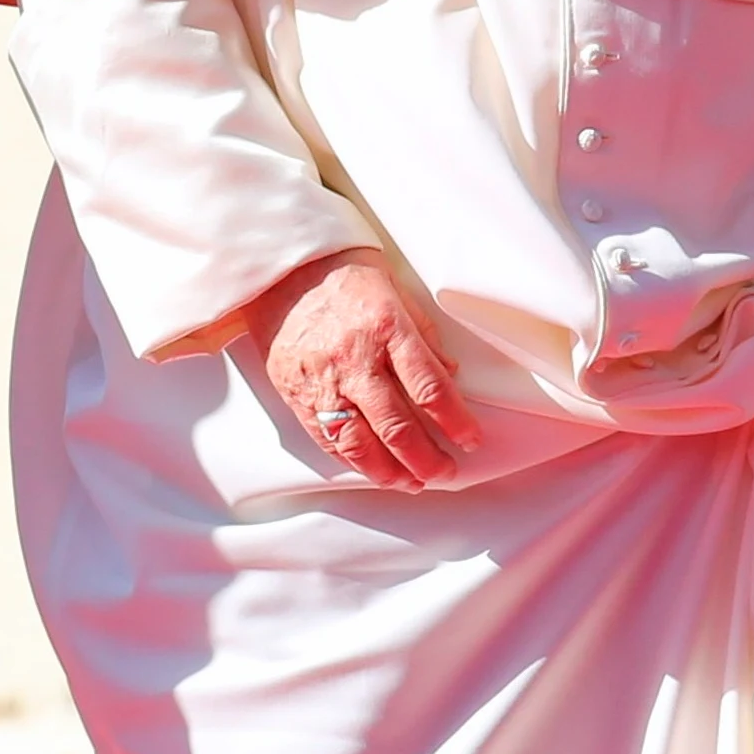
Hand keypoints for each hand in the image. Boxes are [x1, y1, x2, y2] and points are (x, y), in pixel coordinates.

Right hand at [245, 248, 483, 488]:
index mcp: (387, 328)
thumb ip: (424, 337)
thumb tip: (449, 376)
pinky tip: (372, 468)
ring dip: (389, 471)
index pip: (429, 387)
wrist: (283, 271)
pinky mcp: (295, 392)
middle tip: (445, 472)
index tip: (470, 440)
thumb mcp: (397, 293)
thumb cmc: (346, 278)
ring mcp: (322, 379)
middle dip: (426, 458)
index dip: (455, 421)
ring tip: (411, 482)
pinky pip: (325, 438)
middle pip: (396, 425)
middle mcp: (354, 358)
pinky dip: (352, 460)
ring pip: (358, 442)